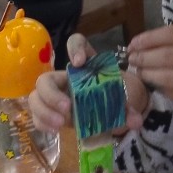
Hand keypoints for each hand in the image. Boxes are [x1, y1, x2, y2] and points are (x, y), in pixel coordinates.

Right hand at [29, 34, 148, 132]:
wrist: (114, 112)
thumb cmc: (117, 97)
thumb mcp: (125, 99)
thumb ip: (129, 108)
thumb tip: (135, 121)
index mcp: (86, 67)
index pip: (76, 43)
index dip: (75, 49)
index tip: (80, 63)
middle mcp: (67, 78)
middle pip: (46, 77)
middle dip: (52, 94)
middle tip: (67, 108)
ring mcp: (56, 96)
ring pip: (36, 96)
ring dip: (45, 110)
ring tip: (61, 123)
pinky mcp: (52, 113)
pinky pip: (37, 115)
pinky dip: (43, 122)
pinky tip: (56, 129)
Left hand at [127, 24, 172, 107]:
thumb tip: (161, 34)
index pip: (170, 35)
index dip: (149, 39)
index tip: (133, 43)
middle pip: (166, 56)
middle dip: (145, 58)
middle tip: (132, 59)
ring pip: (169, 78)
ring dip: (151, 76)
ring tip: (140, 73)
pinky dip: (165, 90)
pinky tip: (158, 86)